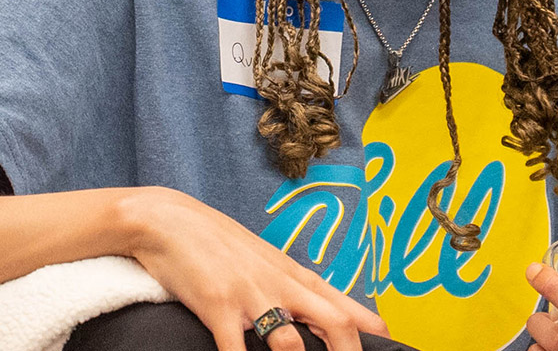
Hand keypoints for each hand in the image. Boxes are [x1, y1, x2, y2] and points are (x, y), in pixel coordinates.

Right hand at [120, 186, 387, 350]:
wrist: (167, 219)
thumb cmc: (217, 243)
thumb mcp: (264, 260)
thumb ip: (294, 288)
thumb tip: (327, 315)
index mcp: (294, 276)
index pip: (347, 307)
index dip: (372, 333)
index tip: (390, 347)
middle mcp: (281, 285)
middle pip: (337, 325)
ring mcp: (251, 295)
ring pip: (291, 344)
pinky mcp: (218, 306)